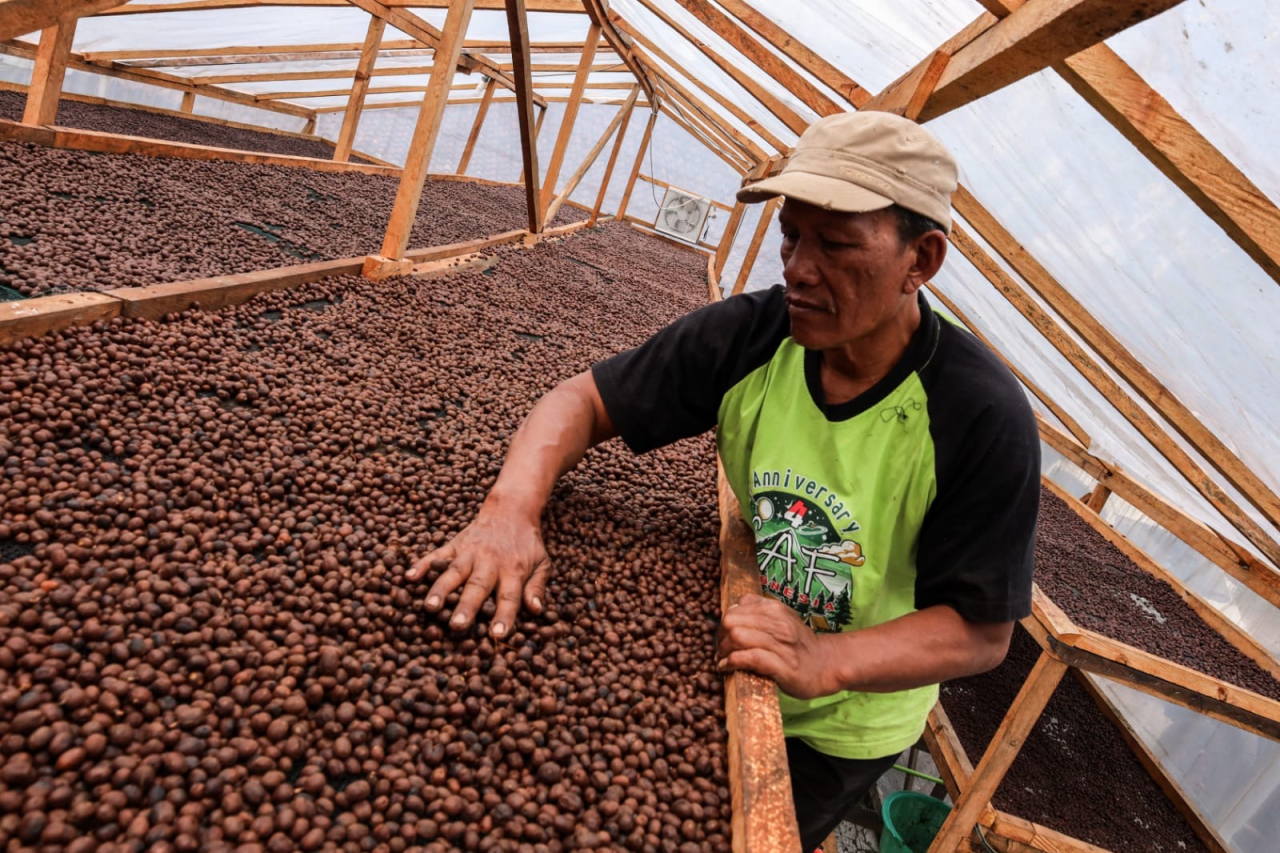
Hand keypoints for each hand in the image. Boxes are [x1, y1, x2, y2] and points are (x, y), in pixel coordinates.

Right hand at [407, 510, 550, 640]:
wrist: (511, 510)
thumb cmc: (527, 544)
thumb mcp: (542, 563)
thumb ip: (537, 587)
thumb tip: (536, 610)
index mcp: (513, 571)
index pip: (509, 597)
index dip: (504, 616)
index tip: (498, 634)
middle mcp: (490, 562)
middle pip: (477, 586)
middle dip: (466, 607)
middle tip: (456, 626)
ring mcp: (470, 553)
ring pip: (453, 572)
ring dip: (440, 589)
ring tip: (429, 607)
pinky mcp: (455, 544)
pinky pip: (437, 555)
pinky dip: (422, 565)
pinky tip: (409, 577)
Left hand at [717, 594, 841, 699]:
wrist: (826, 665)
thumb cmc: (798, 645)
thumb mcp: (782, 620)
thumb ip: (759, 613)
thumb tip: (731, 611)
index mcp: (775, 609)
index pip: (736, 608)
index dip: (725, 623)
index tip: (725, 636)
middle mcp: (778, 623)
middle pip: (731, 621)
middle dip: (721, 637)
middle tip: (722, 650)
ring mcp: (781, 644)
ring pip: (737, 637)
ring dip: (724, 651)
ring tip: (724, 660)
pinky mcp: (783, 665)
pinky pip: (748, 658)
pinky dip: (732, 662)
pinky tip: (727, 668)